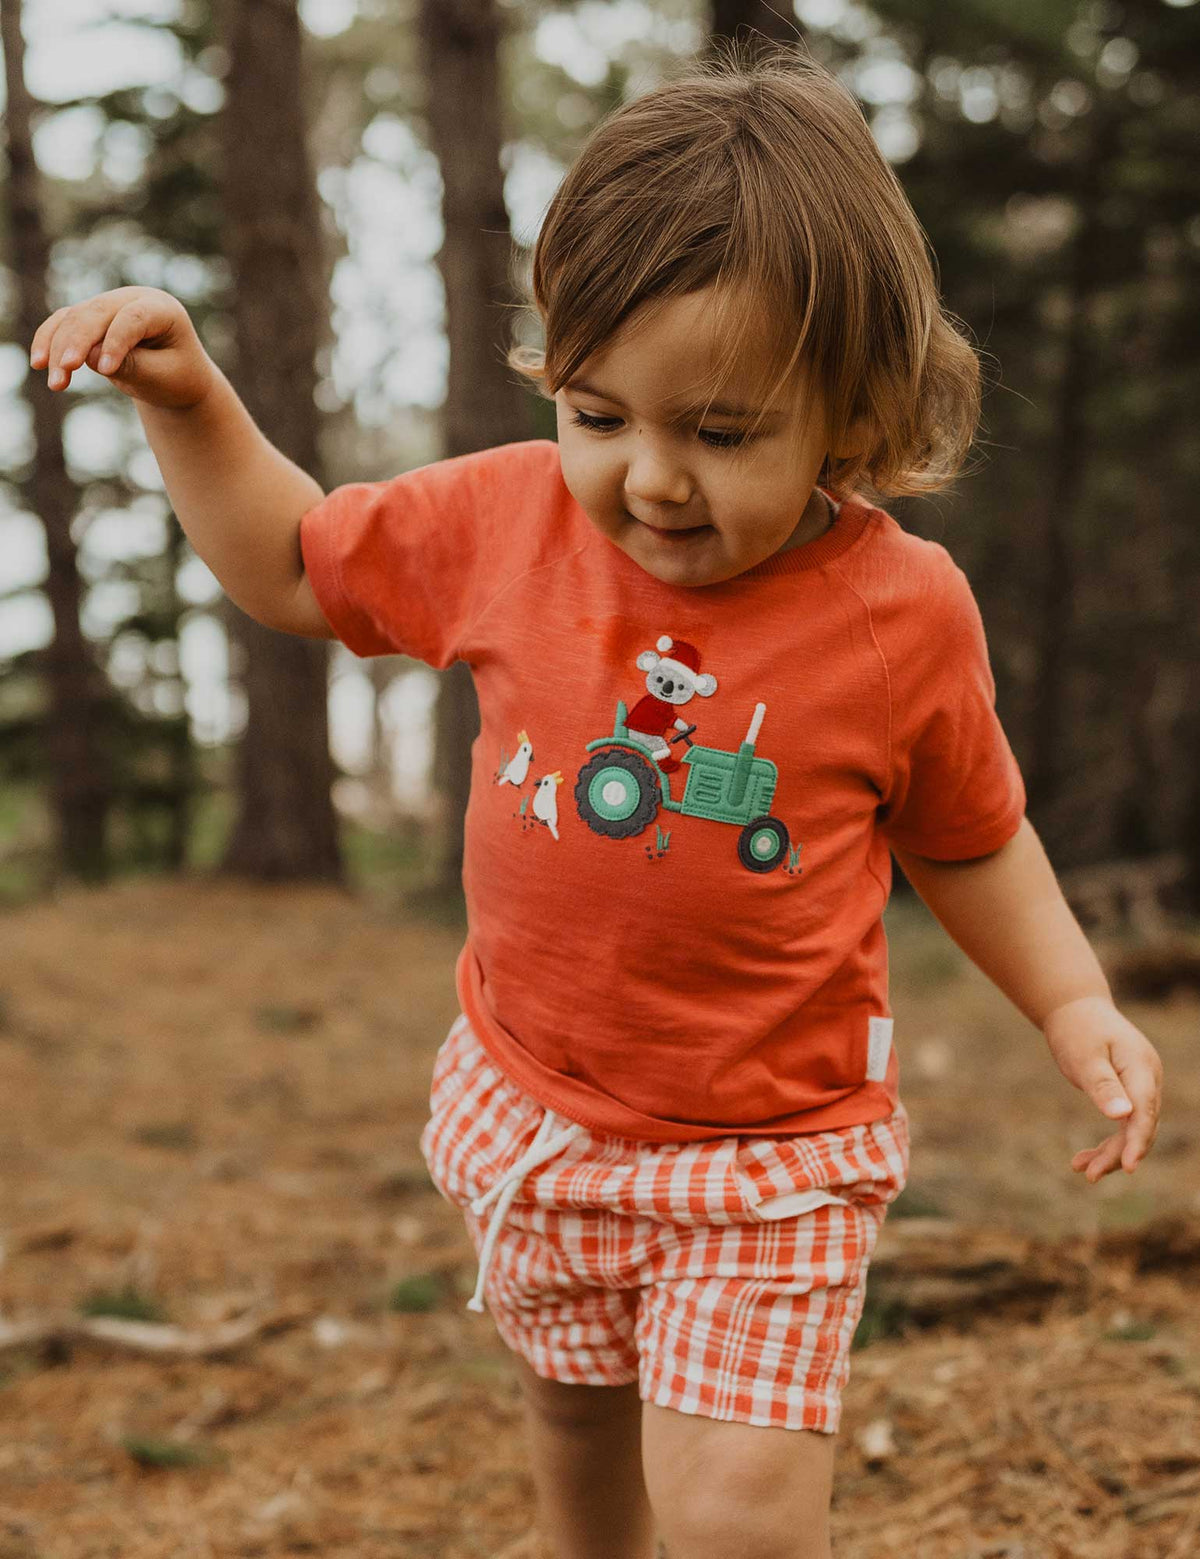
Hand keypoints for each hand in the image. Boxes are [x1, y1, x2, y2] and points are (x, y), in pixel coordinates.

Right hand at [29, 286, 215, 409]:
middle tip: (65, 370)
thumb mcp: (163, 377)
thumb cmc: (177, 377)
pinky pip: (63, 324)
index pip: (134, 318)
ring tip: (55, 382)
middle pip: (97, 313)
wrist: (175, 376)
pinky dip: (49, 342)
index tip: (105, 370)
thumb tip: (88, 355)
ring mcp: (109, 305)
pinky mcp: (90, 318)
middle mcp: (132, 298)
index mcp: (162, 308)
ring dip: (58, 348)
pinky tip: (39, 363)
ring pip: (75, 318)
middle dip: (77, 342)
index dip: (117, 341)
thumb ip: (132, 366)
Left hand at [1042, 994, 1162, 1181]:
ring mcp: (1141, 1086)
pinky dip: (1107, 1142)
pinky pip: (1124, 1124)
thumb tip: (1123, 1115)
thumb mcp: (1084, 1057)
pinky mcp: (1129, 1093)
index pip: (1145, 1112)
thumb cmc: (1078, 1030)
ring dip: (1110, 1152)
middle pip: (1141, 1126)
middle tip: (1088, 1174)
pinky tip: (1084, 1157)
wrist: (1075, 1010)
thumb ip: (1103, 1086)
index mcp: (1141, 1068)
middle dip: (1118, 1154)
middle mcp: (1147, 1079)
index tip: (1128, 1167)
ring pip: (1132, 1129)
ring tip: (1080, 1168)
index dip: (1137, 1141)